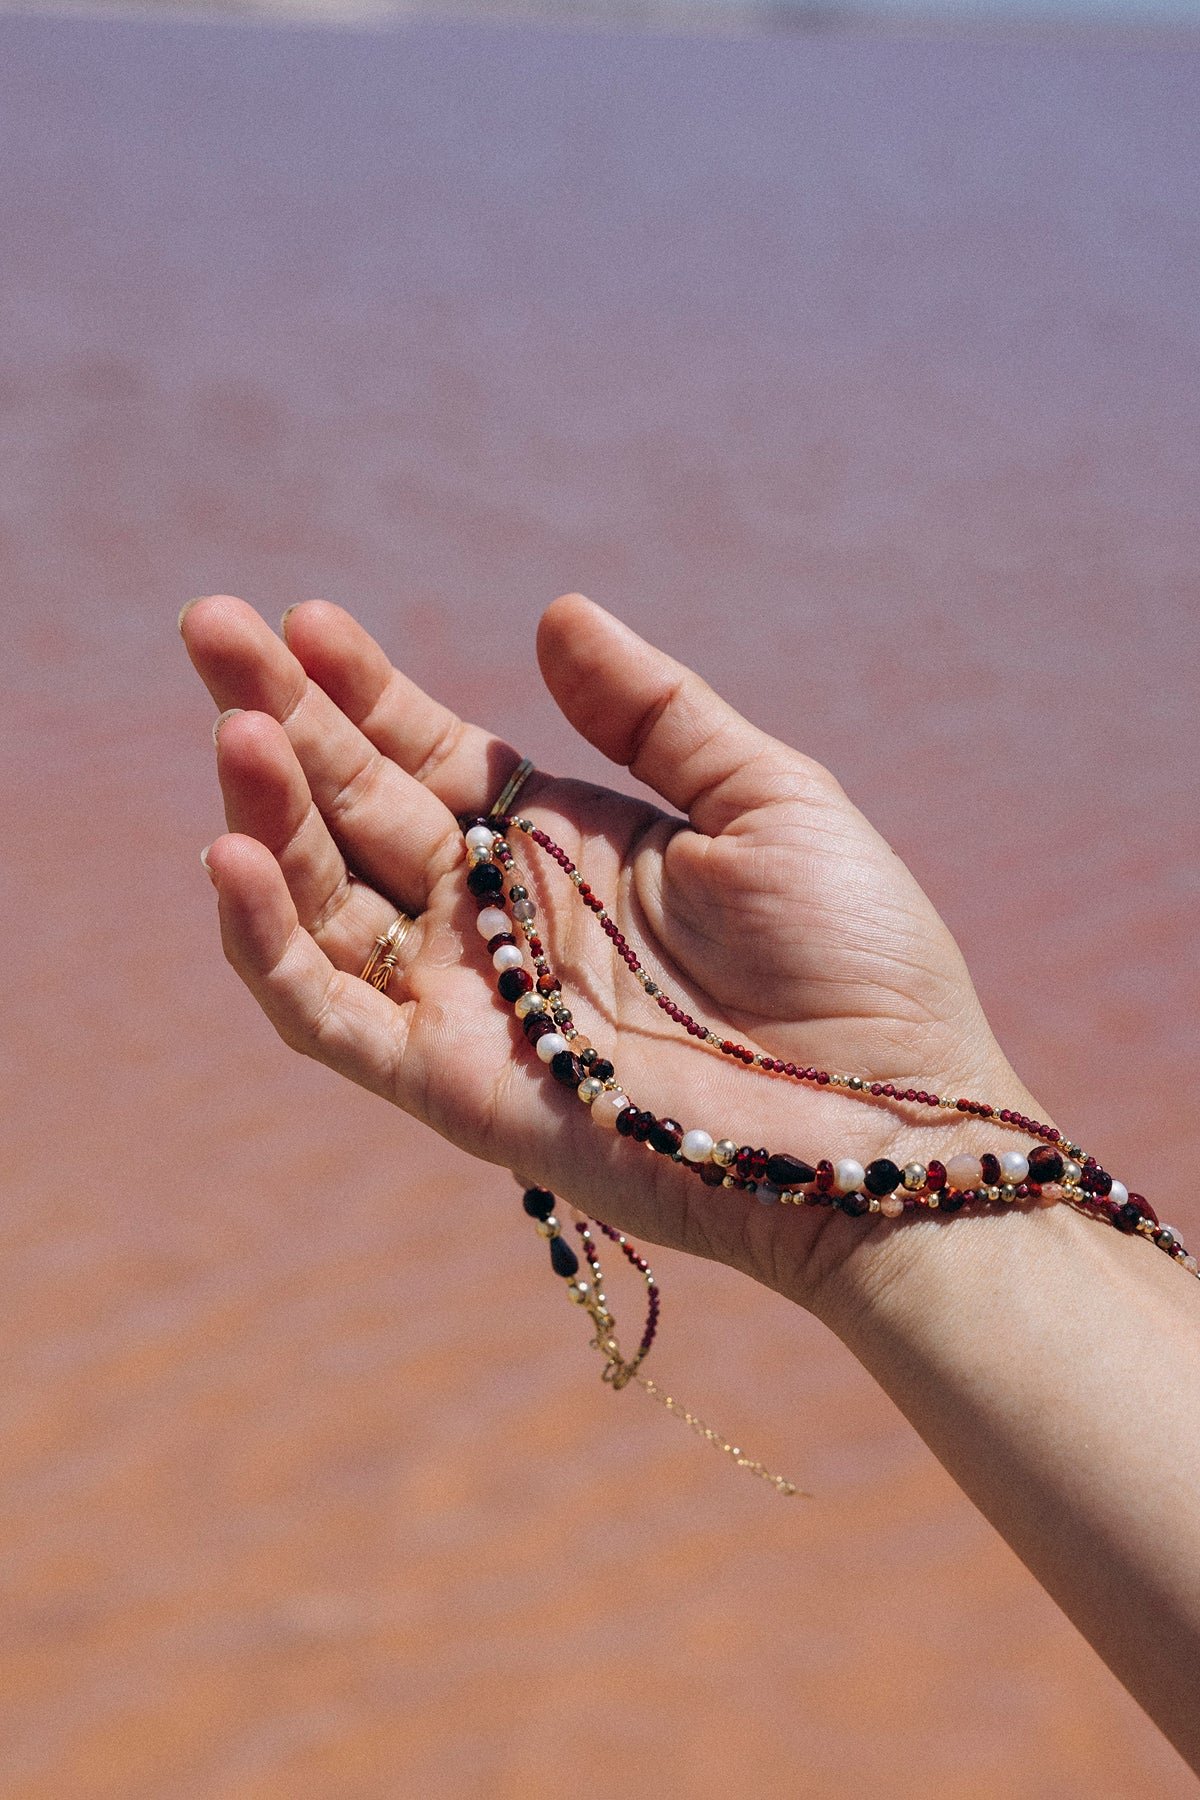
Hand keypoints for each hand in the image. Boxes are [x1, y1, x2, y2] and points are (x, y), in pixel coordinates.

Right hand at [181, 592, 1045, 1315]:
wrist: (897, 1117)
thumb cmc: (859, 959)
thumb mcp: (769, 798)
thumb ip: (656, 712)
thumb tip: (552, 613)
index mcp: (566, 847)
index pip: (431, 755)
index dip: (365, 691)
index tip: (308, 620)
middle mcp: (502, 919)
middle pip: (359, 809)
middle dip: (282, 720)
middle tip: (211, 628)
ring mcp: (471, 1003)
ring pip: (329, 903)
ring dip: (271, 815)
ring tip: (237, 733)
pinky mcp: (453, 1086)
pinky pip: (331, 1014)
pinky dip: (271, 944)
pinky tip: (237, 857)